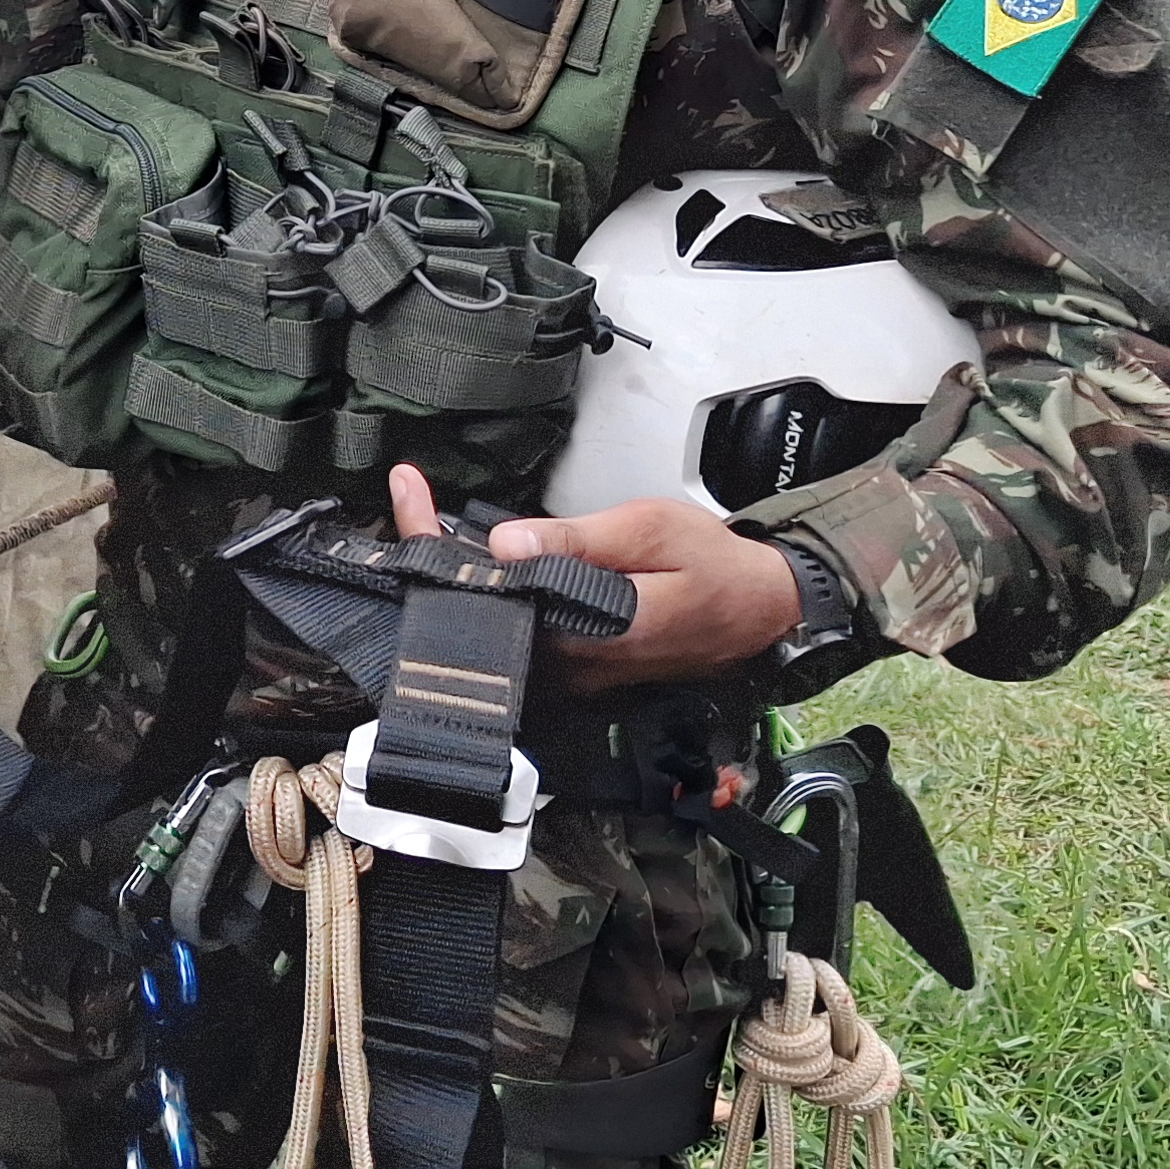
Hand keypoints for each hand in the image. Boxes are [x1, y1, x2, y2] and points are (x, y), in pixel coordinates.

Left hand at [390, 468, 800, 690]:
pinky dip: (492, 592)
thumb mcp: (651, 531)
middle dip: (433, 554)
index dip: (440, 547)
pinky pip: (520, 631)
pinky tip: (473, 553)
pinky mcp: (579, 670)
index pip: (492, 596)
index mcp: (588, 631)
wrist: (762, 608)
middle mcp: (572, 664)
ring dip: (457, 573)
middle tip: (407, 495)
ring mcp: (574, 674)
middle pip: (479, 614)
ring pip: (495, 626)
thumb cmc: (715, 566)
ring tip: (421, 513)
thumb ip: (579, 541)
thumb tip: (507, 541)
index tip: (410, 494)